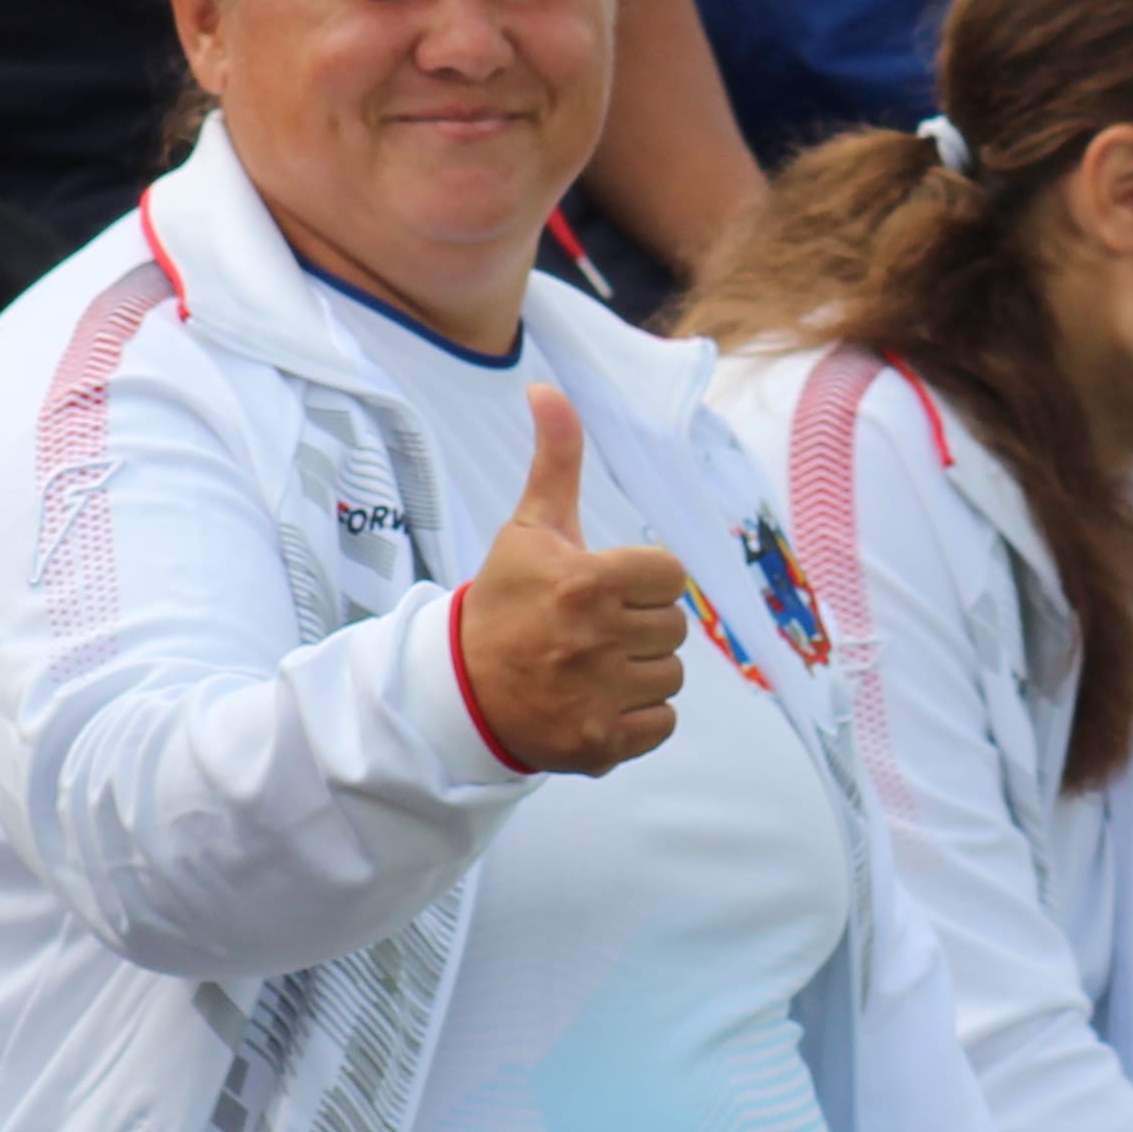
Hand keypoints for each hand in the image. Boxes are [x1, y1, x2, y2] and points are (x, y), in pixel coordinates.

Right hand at [456, 389, 691, 773]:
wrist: (459, 689)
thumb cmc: (505, 600)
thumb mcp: (530, 528)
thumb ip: (556, 459)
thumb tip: (547, 389)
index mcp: (588, 581)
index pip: (670, 575)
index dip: (641, 579)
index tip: (603, 588)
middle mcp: (597, 639)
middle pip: (673, 628)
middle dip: (639, 626)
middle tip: (590, 630)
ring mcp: (599, 695)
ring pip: (670, 676)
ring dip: (640, 673)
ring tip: (592, 667)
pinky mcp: (600, 742)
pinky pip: (662, 723)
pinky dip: (637, 718)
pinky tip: (596, 702)